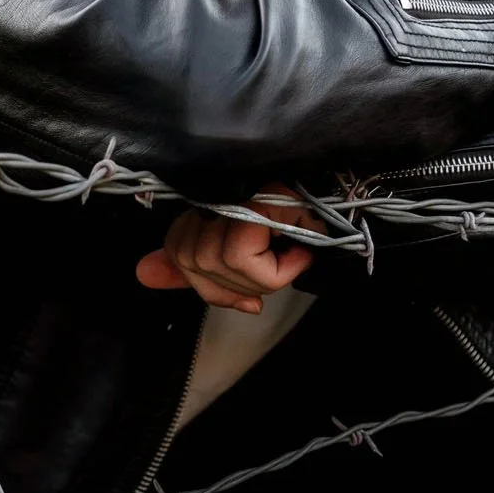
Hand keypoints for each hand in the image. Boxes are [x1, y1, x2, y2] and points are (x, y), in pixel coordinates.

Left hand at [135, 185, 325, 312]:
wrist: (350, 199)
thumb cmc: (308, 222)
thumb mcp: (253, 254)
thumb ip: (200, 268)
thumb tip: (143, 273)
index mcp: (206, 201)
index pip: (178, 251)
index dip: (210, 288)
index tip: (249, 303)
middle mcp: (214, 190)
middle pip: (194, 261)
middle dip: (239, 286)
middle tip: (279, 270)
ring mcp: (232, 189)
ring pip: (218, 263)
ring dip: (263, 278)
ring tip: (292, 255)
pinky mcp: (252, 198)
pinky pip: (241, 259)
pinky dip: (275, 271)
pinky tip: (299, 252)